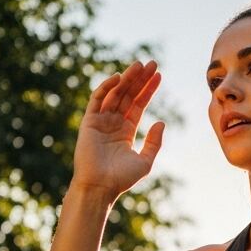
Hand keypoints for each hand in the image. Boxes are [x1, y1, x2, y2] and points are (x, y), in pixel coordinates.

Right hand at [72, 58, 164, 193]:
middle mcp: (113, 123)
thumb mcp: (145, 161)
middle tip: (152, 63)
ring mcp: (101, 121)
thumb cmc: (121, 179)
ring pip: (115, 93)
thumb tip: (161, 122)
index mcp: (126, 130)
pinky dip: (106, 88)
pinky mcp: (89, 122)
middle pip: (128, 95)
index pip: (139, 104)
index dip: (148, 89)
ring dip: (127, 78)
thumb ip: (154, 142)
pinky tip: (118, 78)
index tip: (159, 75)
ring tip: (139, 65)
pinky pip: (97, 100)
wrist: (100, 187)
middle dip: (140, 79)